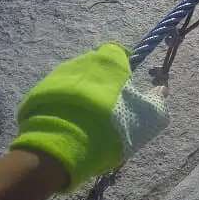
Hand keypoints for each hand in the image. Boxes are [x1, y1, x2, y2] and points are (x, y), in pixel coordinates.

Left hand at [9, 43, 169, 191]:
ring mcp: (56, 75)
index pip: (118, 52)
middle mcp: (81, 60)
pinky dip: (63, 105)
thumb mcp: (147, 118)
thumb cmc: (111, 127)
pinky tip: (67, 124)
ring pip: (75, 81)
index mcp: (109, 60)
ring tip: (85, 119)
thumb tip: (162, 90)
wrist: (61, 147)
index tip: (126, 89)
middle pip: (95, 67)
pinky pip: (56, 96)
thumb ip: (157, 101)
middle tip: (107, 108)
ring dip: (81, 94)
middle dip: (101, 82)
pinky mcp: (37, 93)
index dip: (124, 68)